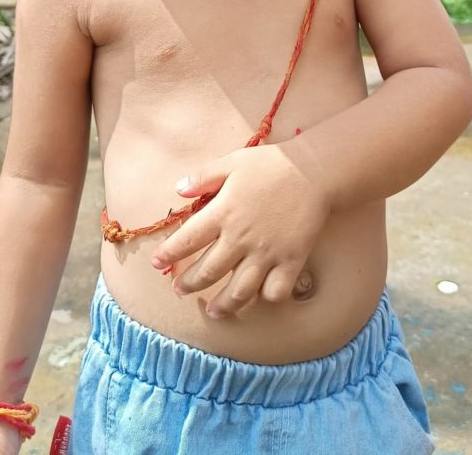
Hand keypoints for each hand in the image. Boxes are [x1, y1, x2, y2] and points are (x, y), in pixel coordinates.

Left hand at [150, 143, 330, 317]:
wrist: (314, 171)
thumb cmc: (271, 164)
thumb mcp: (232, 161)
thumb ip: (203, 176)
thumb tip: (178, 189)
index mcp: (223, 213)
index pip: (187, 240)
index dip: (169, 254)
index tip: (157, 263)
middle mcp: (241, 238)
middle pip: (208, 271)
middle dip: (190, 284)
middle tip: (180, 289)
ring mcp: (267, 253)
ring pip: (239, 291)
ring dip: (223, 305)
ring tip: (213, 310)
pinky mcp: (291, 261)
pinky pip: (275, 291)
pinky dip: (265, 298)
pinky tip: (258, 296)